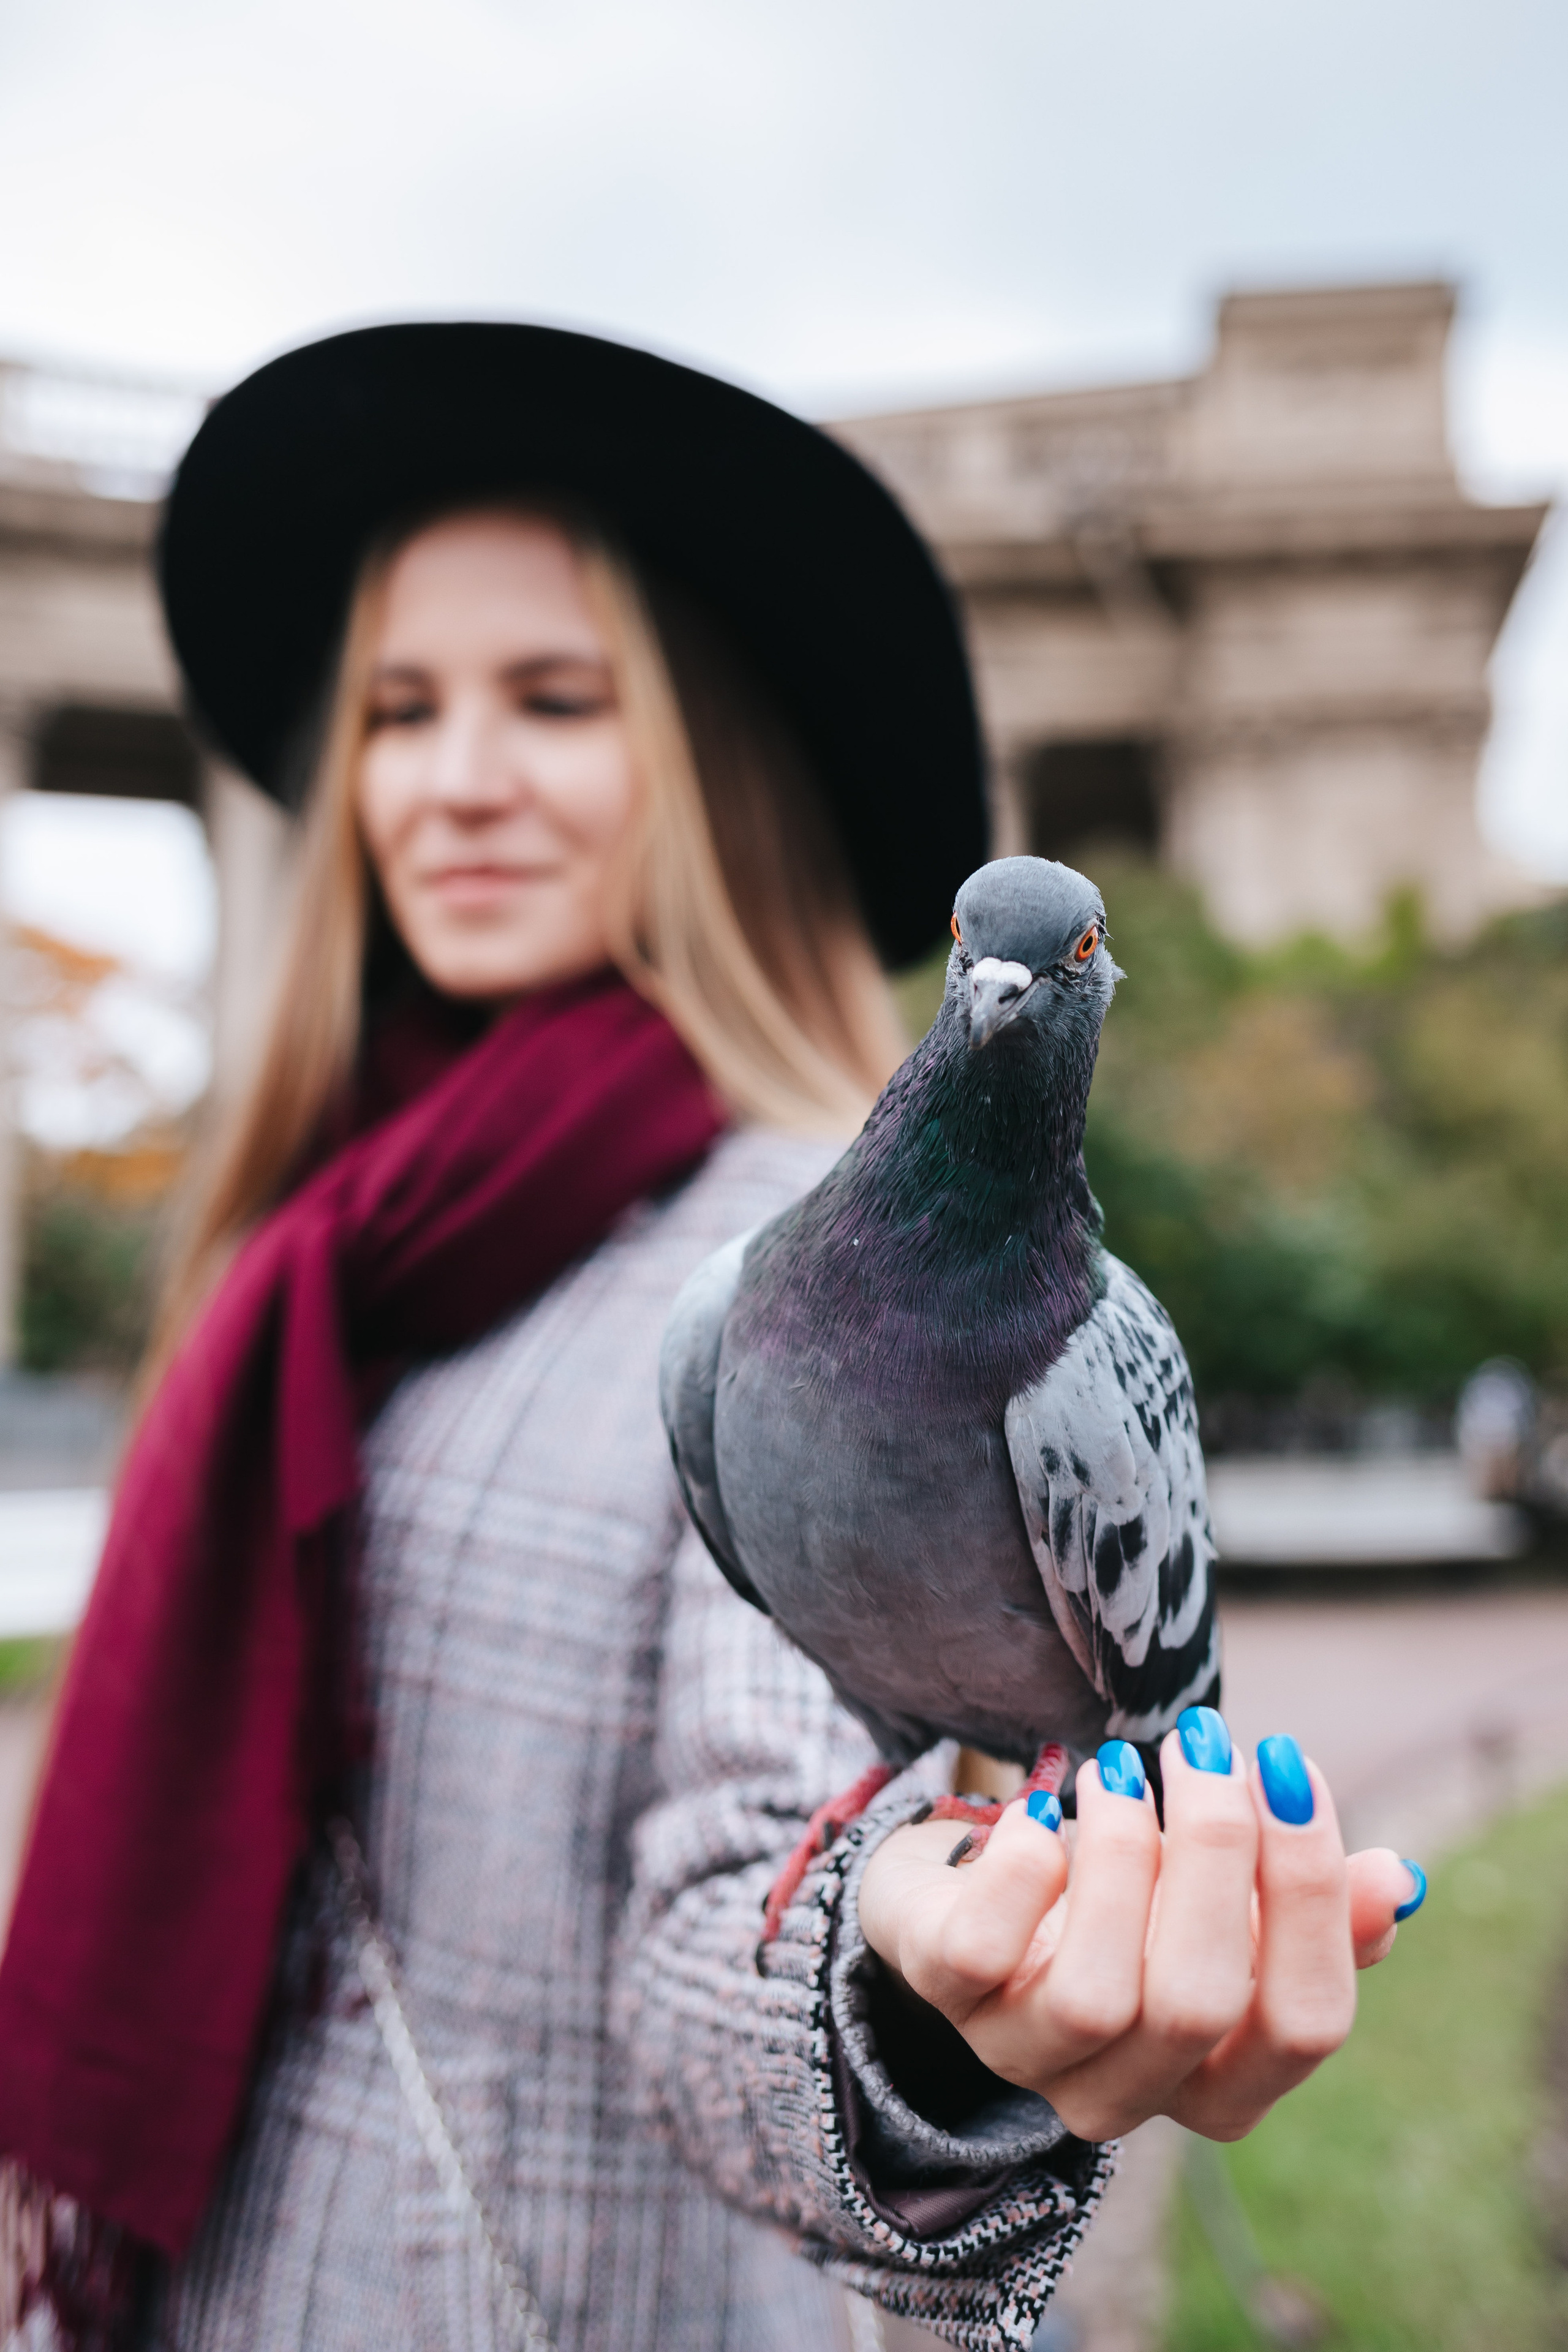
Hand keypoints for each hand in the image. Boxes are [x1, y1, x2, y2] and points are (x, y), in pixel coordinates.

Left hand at [856, 1721, 1422, 2143]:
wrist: (969, 1894)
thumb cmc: (1126, 1902)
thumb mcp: (1223, 1906)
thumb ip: (1310, 1907)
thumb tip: (1398, 1883)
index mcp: (1218, 2082)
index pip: (1305, 2025)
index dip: (1314, 1898)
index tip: (1292, 1766)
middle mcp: (1125, 2093)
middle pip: (1201, 2003)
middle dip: (1216, 1854)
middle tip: (1206, 1743)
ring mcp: (1025, 2054)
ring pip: (1095, 1993)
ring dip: (1121, 1856)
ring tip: (1120, 1767)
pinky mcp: (943, 1995)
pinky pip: (980, 1956)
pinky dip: (1021, 1869)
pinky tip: (1039, 1811)